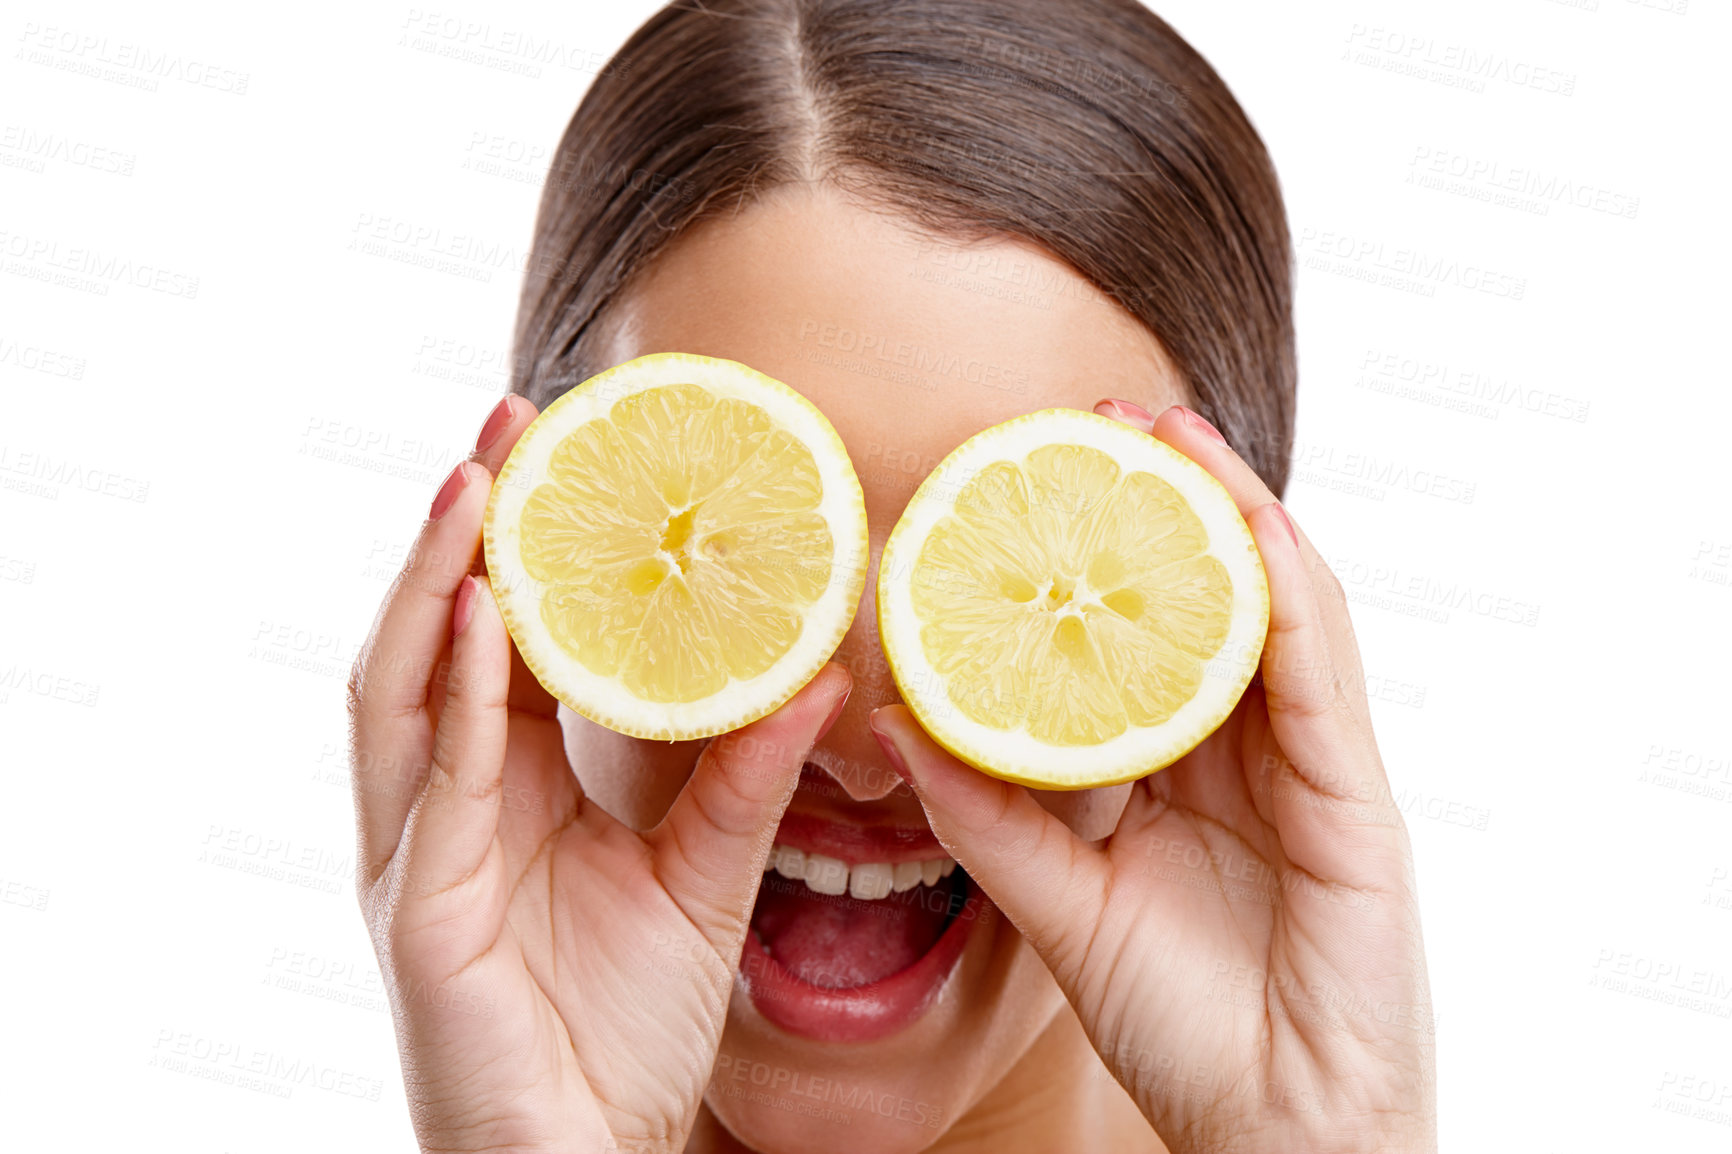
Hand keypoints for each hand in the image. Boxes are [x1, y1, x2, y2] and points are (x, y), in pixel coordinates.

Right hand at [346, 397, 850, 1153]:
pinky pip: (433, 790)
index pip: (501, 647)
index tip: (562, 451)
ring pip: (399, 693)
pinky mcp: (418, 918)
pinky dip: (453, 697)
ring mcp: (416, 860)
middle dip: (464, 532)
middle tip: (511, 422)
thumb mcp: (703, 879)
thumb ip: (748, 780)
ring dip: (433, 583)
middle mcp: (444, 810)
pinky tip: (482, 622)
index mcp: (504, 792)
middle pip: (432, 642)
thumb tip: (820, 677)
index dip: (519, 550)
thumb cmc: (625, 1032)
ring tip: (475, 482)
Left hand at [868, 402, 1435, 1152]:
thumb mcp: (1065, 908)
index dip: (1100, 559)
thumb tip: (901, 732)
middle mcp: (1253, 754)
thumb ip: (994, 823)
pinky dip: (1284, 586)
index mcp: (1189, 774)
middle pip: (1210, 598)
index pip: (1145, 638)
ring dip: (1226, 508)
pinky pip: (1320, 670)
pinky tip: (1243, 520)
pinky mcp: (1356, 799)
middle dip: (1162, 502)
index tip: (1028, 488)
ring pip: (1275, 606)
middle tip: (1095, 420)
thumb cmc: (1183, 1027)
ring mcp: (1311, 768)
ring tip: (1164, 429)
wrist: (1275, 1131)